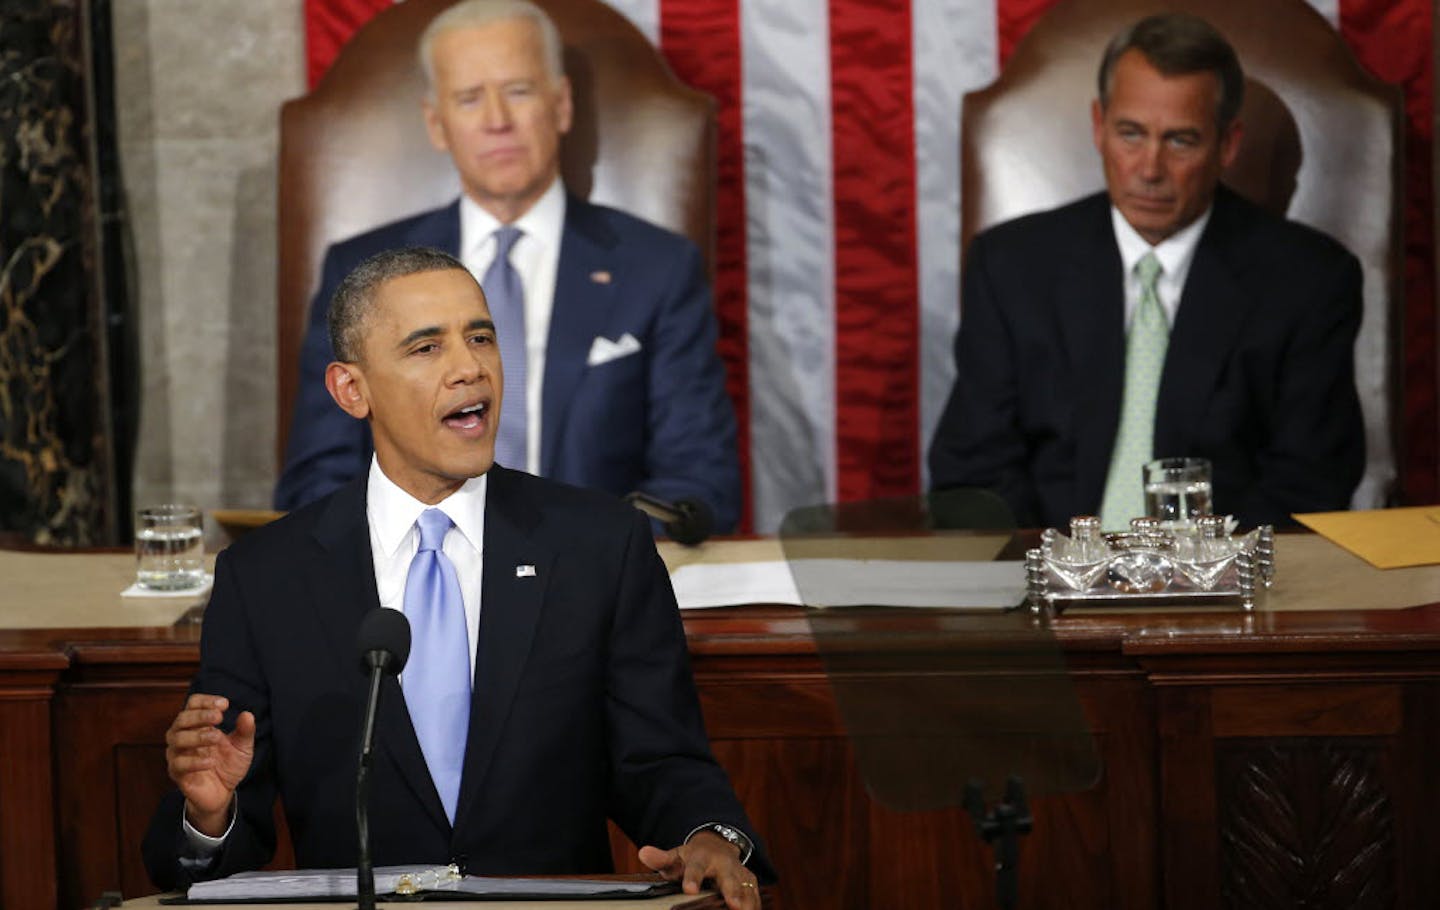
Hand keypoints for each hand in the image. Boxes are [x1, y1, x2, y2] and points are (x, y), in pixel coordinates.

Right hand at [164, 694, 254, 835]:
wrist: (223, 793)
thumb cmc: (229, 764)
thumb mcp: (243, 747)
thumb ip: (245, 731)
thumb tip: (247, 714)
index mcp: (198, 725)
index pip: (193, 704)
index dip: (205, 701)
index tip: (224, 704)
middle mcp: (184, 736)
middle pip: (182, 718)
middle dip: (200, 715)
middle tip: (219, 717)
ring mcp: (178, 754)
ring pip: (177, 739)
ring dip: (197, 736)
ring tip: (216, 738)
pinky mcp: (177, 773)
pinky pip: (178, 764)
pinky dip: (194, 761)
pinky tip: (210, 761)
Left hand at [638, 832, 758, 909]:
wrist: (717, 848)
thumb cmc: (692, 858)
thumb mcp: (676, 856)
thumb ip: (661, 859)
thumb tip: (643, 853)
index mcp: (702, 857)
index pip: (696, 868)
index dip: (692, 878)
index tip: (689, 890)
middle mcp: (724, 864)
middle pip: (729, 878)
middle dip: (732, 891)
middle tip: (733, 904)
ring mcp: (739, 873)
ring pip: (746, 888)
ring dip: (748, 902)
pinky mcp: (750, 883)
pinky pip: (755, 896)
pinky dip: (755, 906)